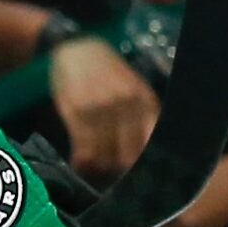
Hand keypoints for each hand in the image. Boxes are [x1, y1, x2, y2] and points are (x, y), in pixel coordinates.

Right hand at [47, 34, 159, 181]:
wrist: (76, 48)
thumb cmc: (107, 72)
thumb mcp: (133, 89)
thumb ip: (142, 114)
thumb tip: (151, 150)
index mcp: (145, 101)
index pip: (150, 144)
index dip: (145, 166)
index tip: (139, 177)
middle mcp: (127, 105)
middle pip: (128, 155)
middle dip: (120, 172)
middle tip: (114, 178)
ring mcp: (101, 108)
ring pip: (104, 156)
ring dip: (99, 169)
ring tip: (96, 172)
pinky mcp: (77, 111)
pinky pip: (83, 148)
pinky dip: (82, 162)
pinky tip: (80, 164)